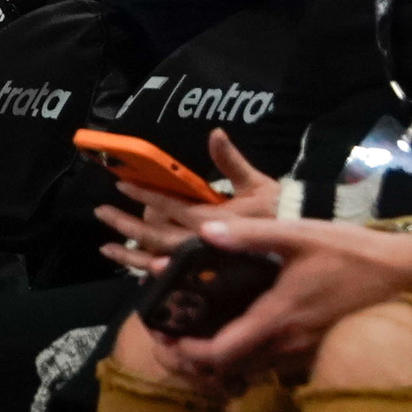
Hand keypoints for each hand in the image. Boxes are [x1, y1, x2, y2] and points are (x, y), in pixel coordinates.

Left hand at [98, 129, 279, 273]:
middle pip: (158, 236)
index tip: (121, 184)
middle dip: (126, 225)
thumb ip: (231, 161)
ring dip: (131, 254)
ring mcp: (206, 264)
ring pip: (161, 260)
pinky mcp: (211, 278)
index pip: (172, 205)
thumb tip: (214, 133)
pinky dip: (154, 274)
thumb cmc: (283, 212)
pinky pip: (177, 279)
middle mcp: (206, 243)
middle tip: (101, 212)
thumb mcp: (259, 184)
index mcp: (217, 218)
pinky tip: (135, 271)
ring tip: (105, 247)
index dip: (145, 195)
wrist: (310, 251)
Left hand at [155, 217, 411, 381]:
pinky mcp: (315, 350)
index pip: (223, 354)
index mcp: (278, 318)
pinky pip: (272, 366)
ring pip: (251, 371)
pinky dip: (246, 360)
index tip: (165, 338)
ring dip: (220, 363)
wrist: (404, 272)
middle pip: (231, 370)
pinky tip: (233, 333)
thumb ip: (249, 235)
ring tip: (194, 335)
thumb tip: (203, 232)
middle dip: (196, 361)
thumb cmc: (350, 251)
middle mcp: (289, 344)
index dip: (188, 354)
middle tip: (171, 337)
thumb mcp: (297, 235)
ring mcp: (305, 351)